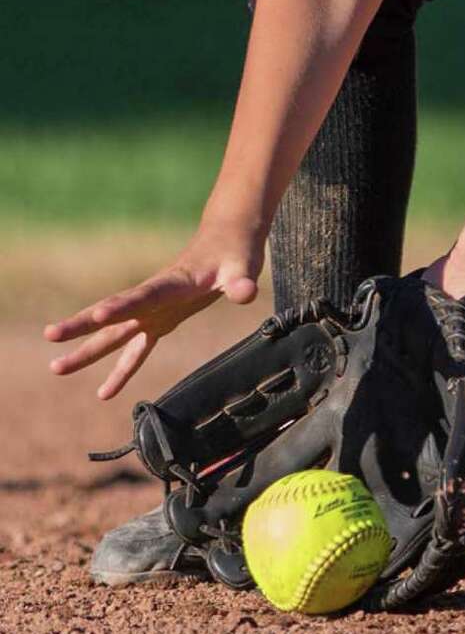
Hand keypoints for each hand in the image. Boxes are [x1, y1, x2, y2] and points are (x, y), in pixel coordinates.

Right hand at [43, 222, 262, 398]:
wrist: (226, 240)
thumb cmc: (234, 252)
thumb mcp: (242, 266)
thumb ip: (241, 281)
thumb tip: (245, 294)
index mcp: (171, 282)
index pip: (142, 295)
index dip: (122, 305)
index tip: (98, 314)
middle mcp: (154, 297)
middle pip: (112, 312)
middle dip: (81, 325)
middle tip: (50, 336)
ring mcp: (153, 311)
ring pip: (113, 333)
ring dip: (86, 350)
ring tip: (55, 368)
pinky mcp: (160, 321)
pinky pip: (135, 349)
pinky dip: (120, 370)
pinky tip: (104, 393)